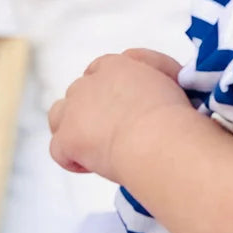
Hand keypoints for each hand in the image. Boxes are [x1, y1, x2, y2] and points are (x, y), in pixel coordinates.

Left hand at [47, 48, 191, 181]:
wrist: (158, 138)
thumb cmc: (173, 114)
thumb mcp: (171, 83)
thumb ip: (155, 81)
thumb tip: (151, 93)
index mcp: (116, 66)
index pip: (101, 70)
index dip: (110, 91)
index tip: (127, 109)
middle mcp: (89, 82)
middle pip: (80, 93)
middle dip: (93, 110)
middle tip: (118, 132)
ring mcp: (74, 110)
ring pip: (59, 115)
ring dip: (72, 128)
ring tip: (94, 146)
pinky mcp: (67, 137)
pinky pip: (59, 150)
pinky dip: (72, 159)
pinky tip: (92, 166)